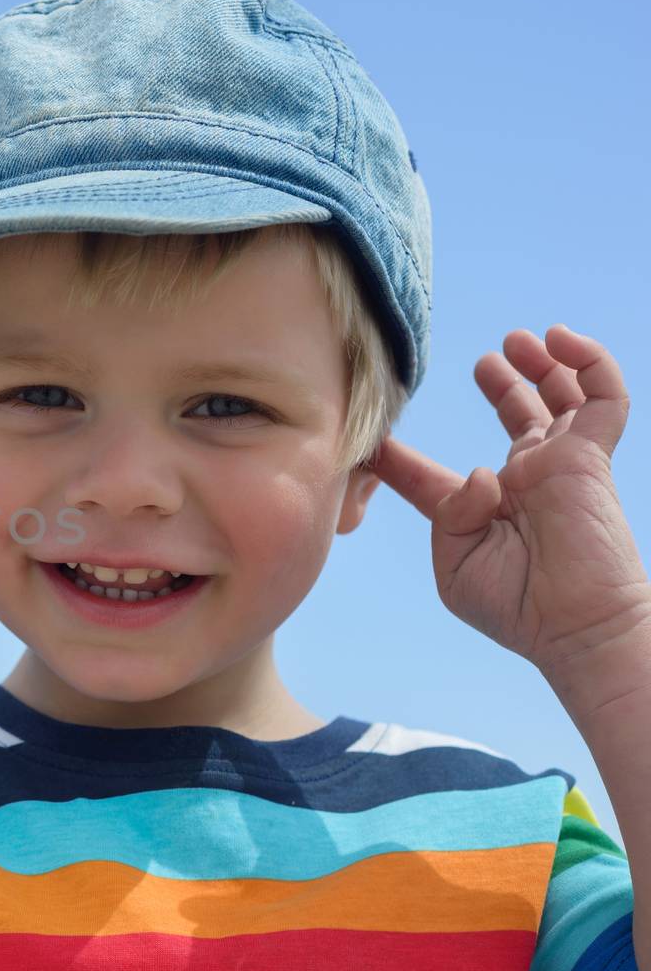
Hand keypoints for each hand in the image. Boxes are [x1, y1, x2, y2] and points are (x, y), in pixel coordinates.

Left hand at [368, 324, 650, 716]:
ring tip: (517, 341)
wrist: (576, 629)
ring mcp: (558, 464)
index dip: (396, 458)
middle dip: (501, 383)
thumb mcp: (458, 567)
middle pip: (514, 415)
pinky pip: (604, 396)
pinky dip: (589, 362)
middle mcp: (520, 479)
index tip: (365, 441)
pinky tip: (560, 341)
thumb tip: (481, 472)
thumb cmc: (517, 608)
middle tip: (483, 361)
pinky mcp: (591, 456)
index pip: (429, 474)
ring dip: (541, 364)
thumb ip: (450, 514)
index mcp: (476, 510)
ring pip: (559, 396)